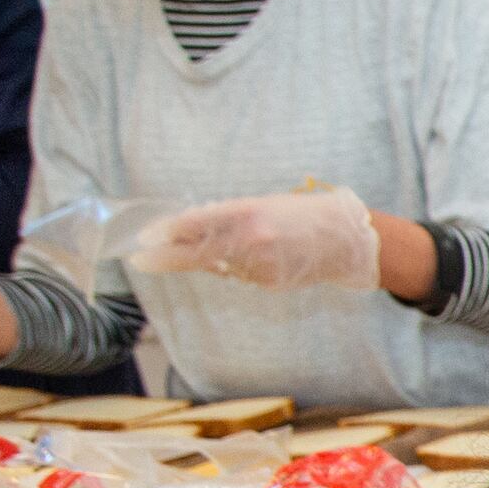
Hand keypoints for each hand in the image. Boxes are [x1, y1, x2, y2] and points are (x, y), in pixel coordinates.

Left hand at [129, 188, 378, 288]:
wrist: (348, 240)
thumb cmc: (305, 214)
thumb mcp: (265, 204)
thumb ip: (230, 216)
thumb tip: (192, 229)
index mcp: (249, 212)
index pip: (197, 223)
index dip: (169, 231)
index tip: (147, 236)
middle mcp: (251, 241)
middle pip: (197, 254)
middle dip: (165, 258)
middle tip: (139, 260)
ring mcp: (260, 265)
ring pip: (220, 266)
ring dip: (216, 259)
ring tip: (248, 245)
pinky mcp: (269, 283)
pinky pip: (241, 275)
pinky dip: (241, 266)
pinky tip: (264, 256)